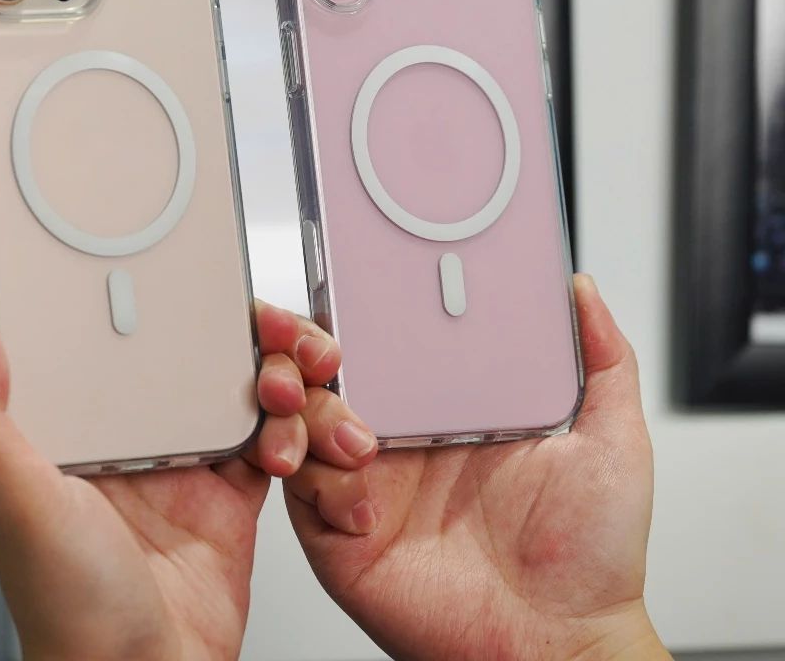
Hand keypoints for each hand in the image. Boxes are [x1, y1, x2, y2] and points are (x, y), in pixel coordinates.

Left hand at [0, 303, 339, 660]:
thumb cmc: (71, 616)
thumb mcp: (18, 505)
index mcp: (81, 430)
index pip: (120, 342)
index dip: (157, 303)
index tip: (193, 272)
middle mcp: (134, 440)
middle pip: (193, 355)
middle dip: (240, 331)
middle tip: (268, 330)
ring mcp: (186, 464)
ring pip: (241, 387)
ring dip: (276, 373)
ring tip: (288, 385)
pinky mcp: (231, 495)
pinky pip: (274, 439)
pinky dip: (294, 427)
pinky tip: (294, 433)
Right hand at [284, 275, 670, 660]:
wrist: (564, 647)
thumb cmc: (589, 555)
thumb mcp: (609, 440)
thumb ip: (602, 359)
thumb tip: (582, 289)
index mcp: (444, 404)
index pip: (380, 338)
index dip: (352, 309)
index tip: (344, 284)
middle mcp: (397, 437)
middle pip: (323, 373)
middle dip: (302, 351)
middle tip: (325, 354)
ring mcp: (365, 484)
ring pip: (299, 423)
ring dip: (308, 415)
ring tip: (357, 437)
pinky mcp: (340, 535)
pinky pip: (302, 492)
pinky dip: (321, 485)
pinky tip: (368, 502)